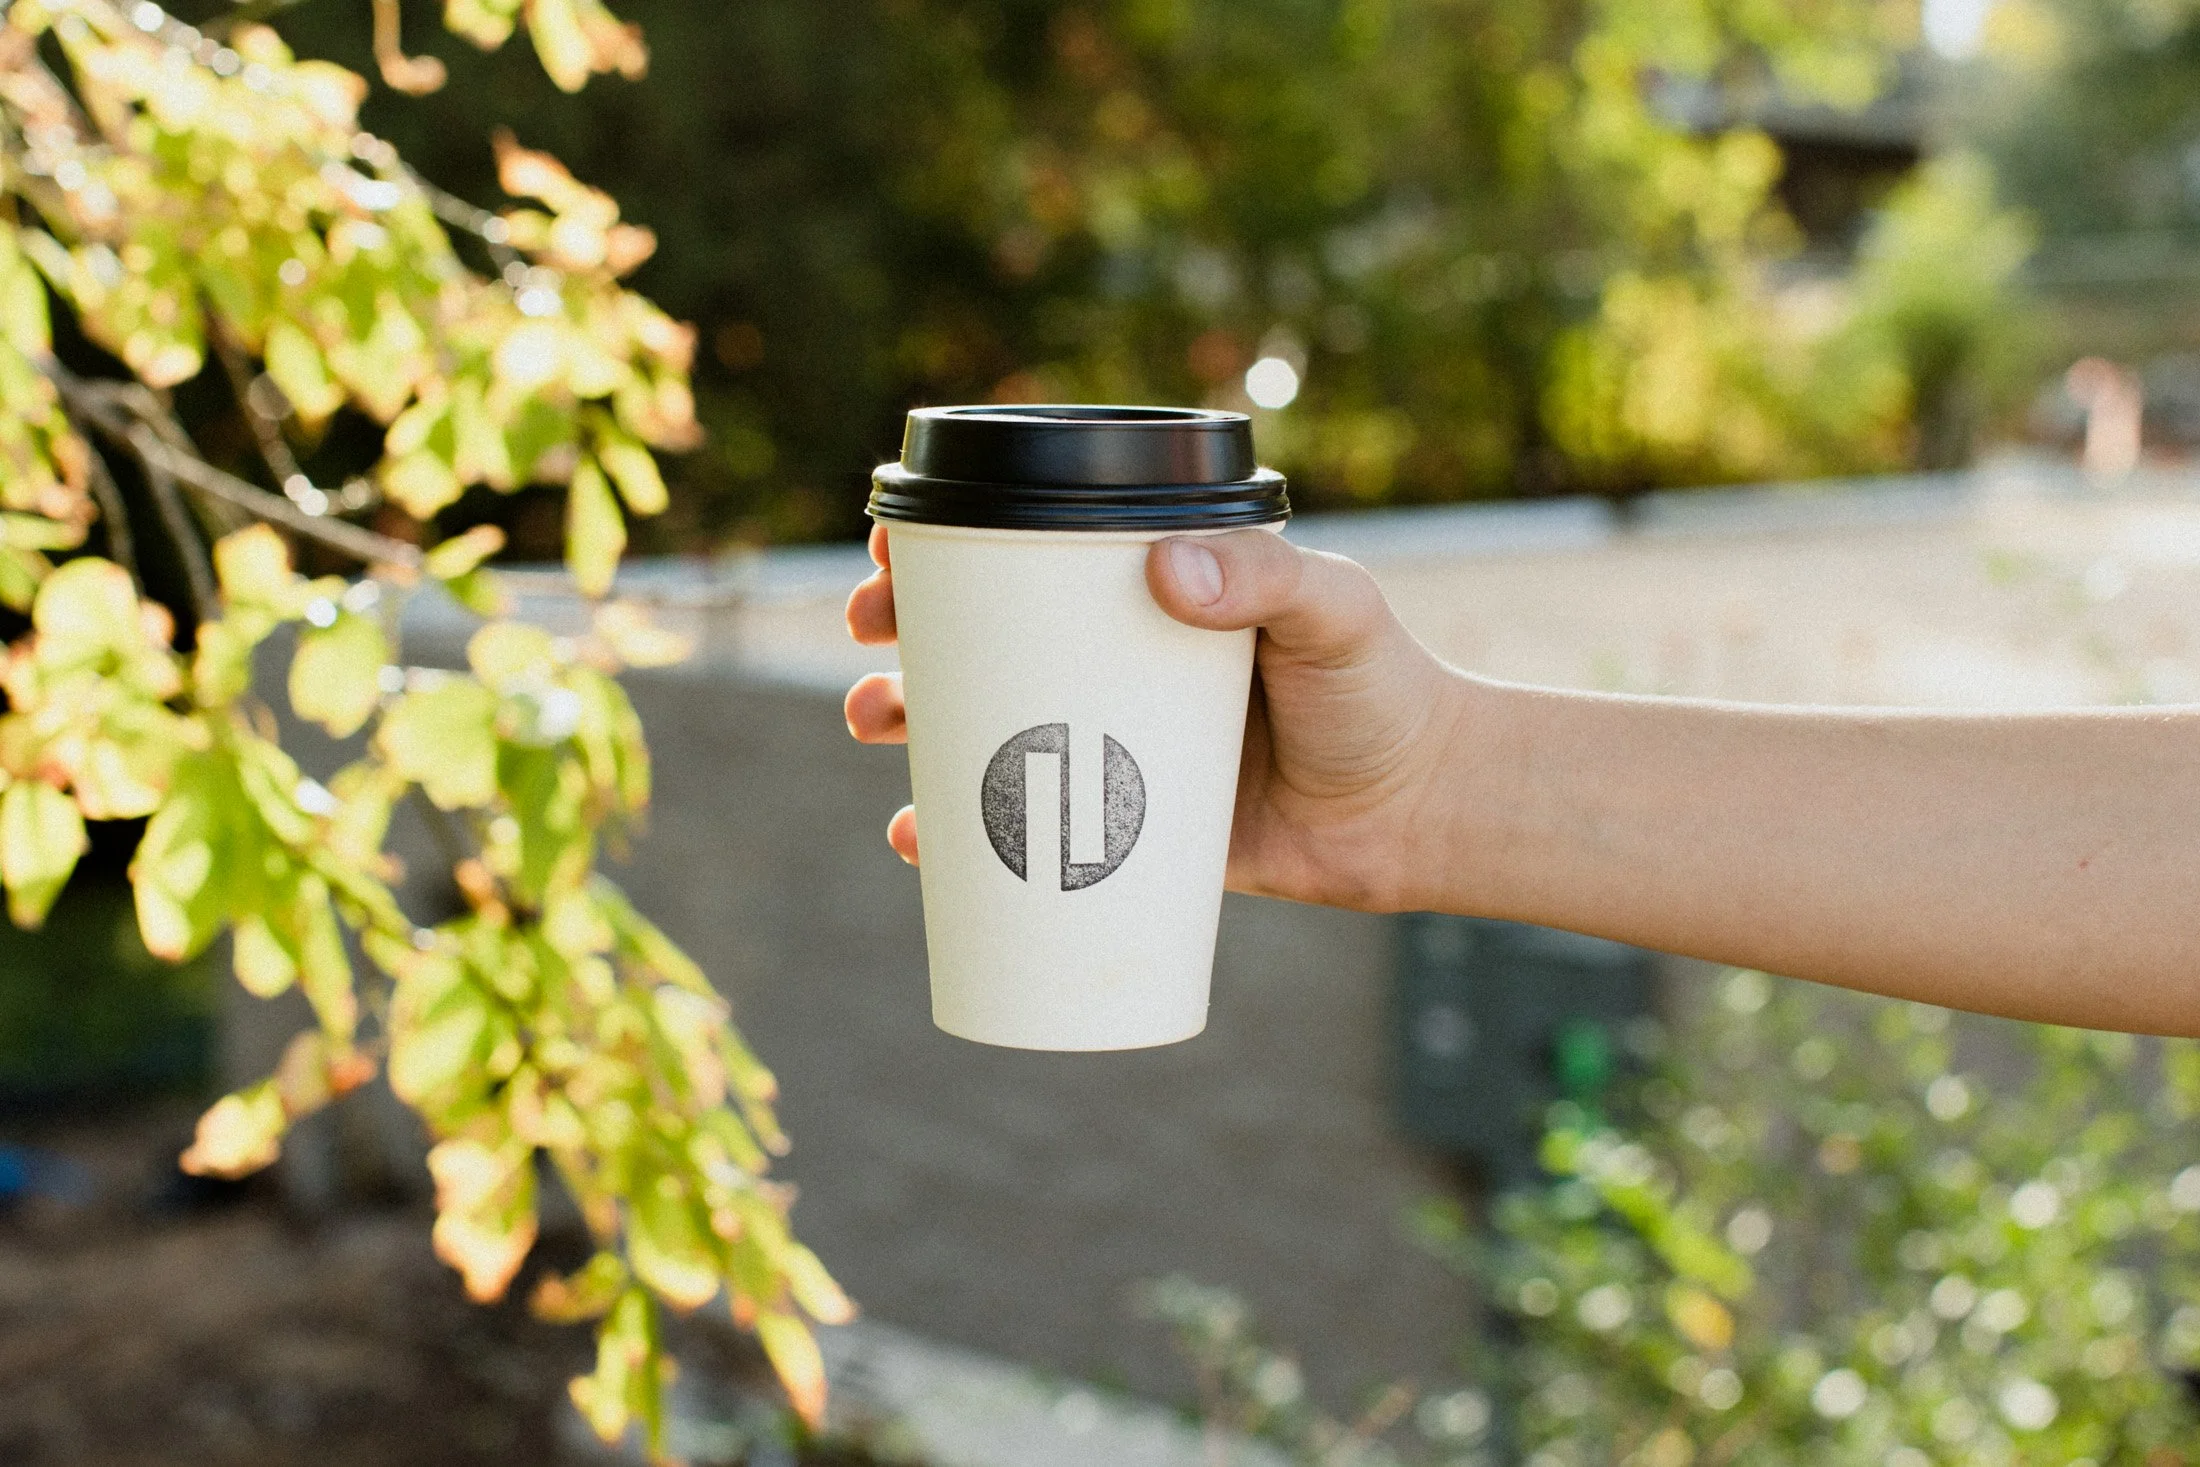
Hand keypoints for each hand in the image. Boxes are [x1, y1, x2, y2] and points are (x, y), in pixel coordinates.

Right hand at [843, 524, 1467, 910]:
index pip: (1033, 555)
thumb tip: (1164, 574)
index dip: (950, 549)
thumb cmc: (1383, 692)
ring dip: (907, 724)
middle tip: (872, 642)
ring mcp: (1112, 749)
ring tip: (874, 724)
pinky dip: (953, 840)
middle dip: (903, 636)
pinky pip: (1017, 833)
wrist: (1421, 814)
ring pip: (982, 730)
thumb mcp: (1333, 612)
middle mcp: (1118, 664)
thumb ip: (1266, 578)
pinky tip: (912, 842)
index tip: (895, 556)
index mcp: (1151, 595)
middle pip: (983, 640)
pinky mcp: (1120, 832)